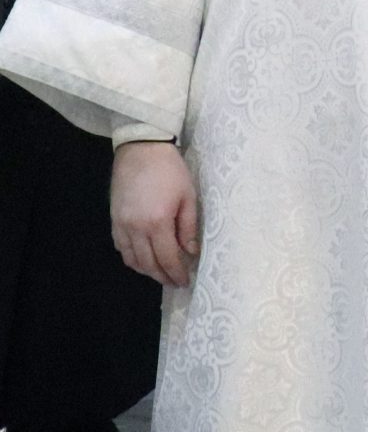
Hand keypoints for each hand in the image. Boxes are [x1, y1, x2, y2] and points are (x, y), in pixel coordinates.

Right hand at [111, 141, 198, 287]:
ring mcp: (121, 225)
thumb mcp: (188, 197)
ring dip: (146, 270)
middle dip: (162, 276)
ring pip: (131, 259)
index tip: (185, 281)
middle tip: (174, 282)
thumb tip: (191, 252)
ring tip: (161, 273)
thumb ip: (188, 227)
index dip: (176, 272)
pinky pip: (121, 247)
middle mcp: (135, 228)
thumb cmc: (171, 171)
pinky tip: (143, 258)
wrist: (141, 150)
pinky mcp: (113, 219)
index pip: (167, 258)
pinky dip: (132, 258)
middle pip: (148, 263)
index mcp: (157, 223)